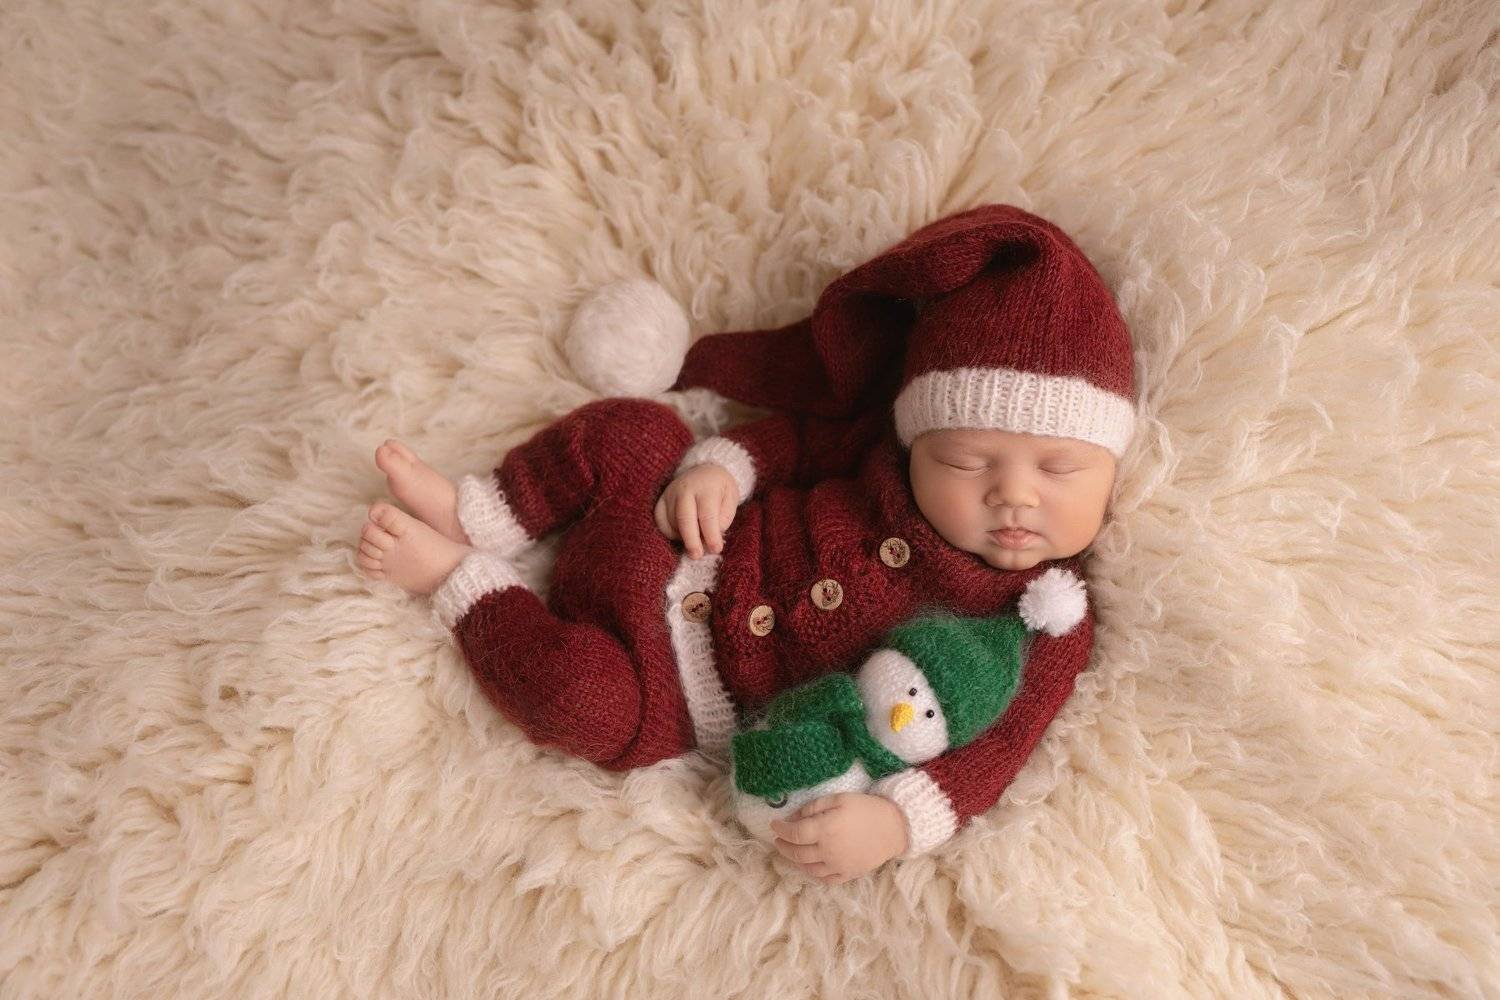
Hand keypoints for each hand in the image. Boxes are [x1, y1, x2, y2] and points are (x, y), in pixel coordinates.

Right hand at [654, 463, 738, 557]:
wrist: (705, 472)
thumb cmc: (720, 490)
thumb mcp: (731, 500)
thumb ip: (723, 519)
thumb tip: (710, 538)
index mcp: (707, 488)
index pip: (708, 515)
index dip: (711, 535)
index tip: (716, 549)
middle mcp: (685, 489)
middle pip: (684, 518)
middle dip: (691, 540)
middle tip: (696, 556)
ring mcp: (670, 493)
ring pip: (673, 522)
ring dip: (683, 536)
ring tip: (696, 540)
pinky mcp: (661, 500)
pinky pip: (660, 521)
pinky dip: (669, 532)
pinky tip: (681, 534)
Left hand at [769, 792, 909, 884]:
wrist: (895, 827)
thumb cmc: (866, 808)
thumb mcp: (839, 799)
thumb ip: (813, 808)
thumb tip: (793, 818)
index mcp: (825, 829)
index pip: (794, 833)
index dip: (780, 830)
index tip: (774, 825)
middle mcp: (828, 850)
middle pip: (797, 853)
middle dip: (783, 846)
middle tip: (779, 839)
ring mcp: (838, 865)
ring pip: (808, 868)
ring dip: (795, 860)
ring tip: (791, 851)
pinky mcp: (848, 875)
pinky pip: (825, 878)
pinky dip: (813, 873)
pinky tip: (810, 866)